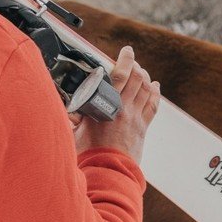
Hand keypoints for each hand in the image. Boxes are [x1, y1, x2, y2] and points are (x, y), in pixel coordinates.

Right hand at [74, 45, 159, 165]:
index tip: (127, 50)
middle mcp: (125, 108)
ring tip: (140, 71)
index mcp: (107, 106)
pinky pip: (152, 105)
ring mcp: (136, 118)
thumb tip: (67, 110)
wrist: (108, 171)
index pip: (120, 75)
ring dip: (145, 77)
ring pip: (146, 89)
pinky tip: (154, 86)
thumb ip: (74, 117)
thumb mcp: (76, 131)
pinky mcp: (142, 127)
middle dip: (136, 66)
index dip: (126, 59)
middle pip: (137, 78)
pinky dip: (154, 92)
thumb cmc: (89, 153)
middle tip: (131, 62)